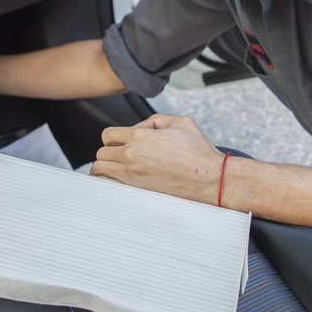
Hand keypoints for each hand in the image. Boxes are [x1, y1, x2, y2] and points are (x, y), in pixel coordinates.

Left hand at [91, 114, 225, 204]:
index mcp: (141, 136)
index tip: (119, 144)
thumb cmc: (199, 152)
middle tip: (118, 158)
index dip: (112, 138)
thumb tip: (140, 127)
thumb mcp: (180, 122)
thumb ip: (155, 120)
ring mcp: (133, 174)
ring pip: (100, 171)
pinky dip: (108, 184)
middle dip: (108, 154)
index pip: (108, 135)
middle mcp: (132, 154)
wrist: (211, 178)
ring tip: (113, 170)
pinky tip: (116, 183)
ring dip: (104, 169)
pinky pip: (109, 187)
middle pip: (101, 154)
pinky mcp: (137, 191)